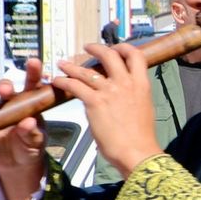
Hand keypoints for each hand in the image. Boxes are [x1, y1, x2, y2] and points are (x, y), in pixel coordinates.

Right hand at [0, 62, 49, 199]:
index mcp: (28, 104)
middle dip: (5, 87)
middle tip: (5, 90)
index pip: (32, 85)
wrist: (16, 163)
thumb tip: (28, 122)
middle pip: (6, 91)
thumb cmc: (31, 146)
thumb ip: (33, 133)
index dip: (33, 72)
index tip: (34, 61)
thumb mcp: (36, 142)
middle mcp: (9, 105)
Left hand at [53, 41, 160, 177]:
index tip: (116, 48)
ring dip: (72, 65)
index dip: (124, 48)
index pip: (136, 55)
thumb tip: (122, 93)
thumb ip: (132, 96)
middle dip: (97, 48)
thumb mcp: (144, 108)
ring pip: (86, 70)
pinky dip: (63, 81)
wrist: (137, 151)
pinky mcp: (94, 102)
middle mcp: (127, 83)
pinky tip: (57, 82)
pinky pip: (74, 86)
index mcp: (142, 85)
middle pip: (110, 55)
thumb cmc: (141, 137)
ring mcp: (110, 91)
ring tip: (63, 64)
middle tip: (88, 48)